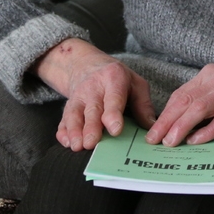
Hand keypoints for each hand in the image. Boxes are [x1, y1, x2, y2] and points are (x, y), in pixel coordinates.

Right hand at [33, 38, 156, 151]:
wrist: (89, 66)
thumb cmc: (118, 80)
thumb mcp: (136, 84)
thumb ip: (143, 105)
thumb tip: (151, 127)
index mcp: (113, 79)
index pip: (113, 98)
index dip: (113, 114)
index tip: (115, 130)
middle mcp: (93, 87)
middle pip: (92, 109)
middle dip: (91, 127)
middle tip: (91, 143)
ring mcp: (78, 97)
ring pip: (74, 114)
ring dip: (74, 131)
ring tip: (77, 146)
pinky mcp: (68, 106)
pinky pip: (63, 119)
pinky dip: (63, 131)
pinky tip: (66, 143)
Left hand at [145, 63, 213, 146]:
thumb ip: (200, 105)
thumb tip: (172, 126)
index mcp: (210, 74)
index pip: (181, 95)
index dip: (164, 114)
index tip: (152, 131)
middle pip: (186, 100)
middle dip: (167, 122)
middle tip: (154, 140)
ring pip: (200, 108)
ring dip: (182, 126)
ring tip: (170, 142)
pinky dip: (207, 131)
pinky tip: (195, 141)